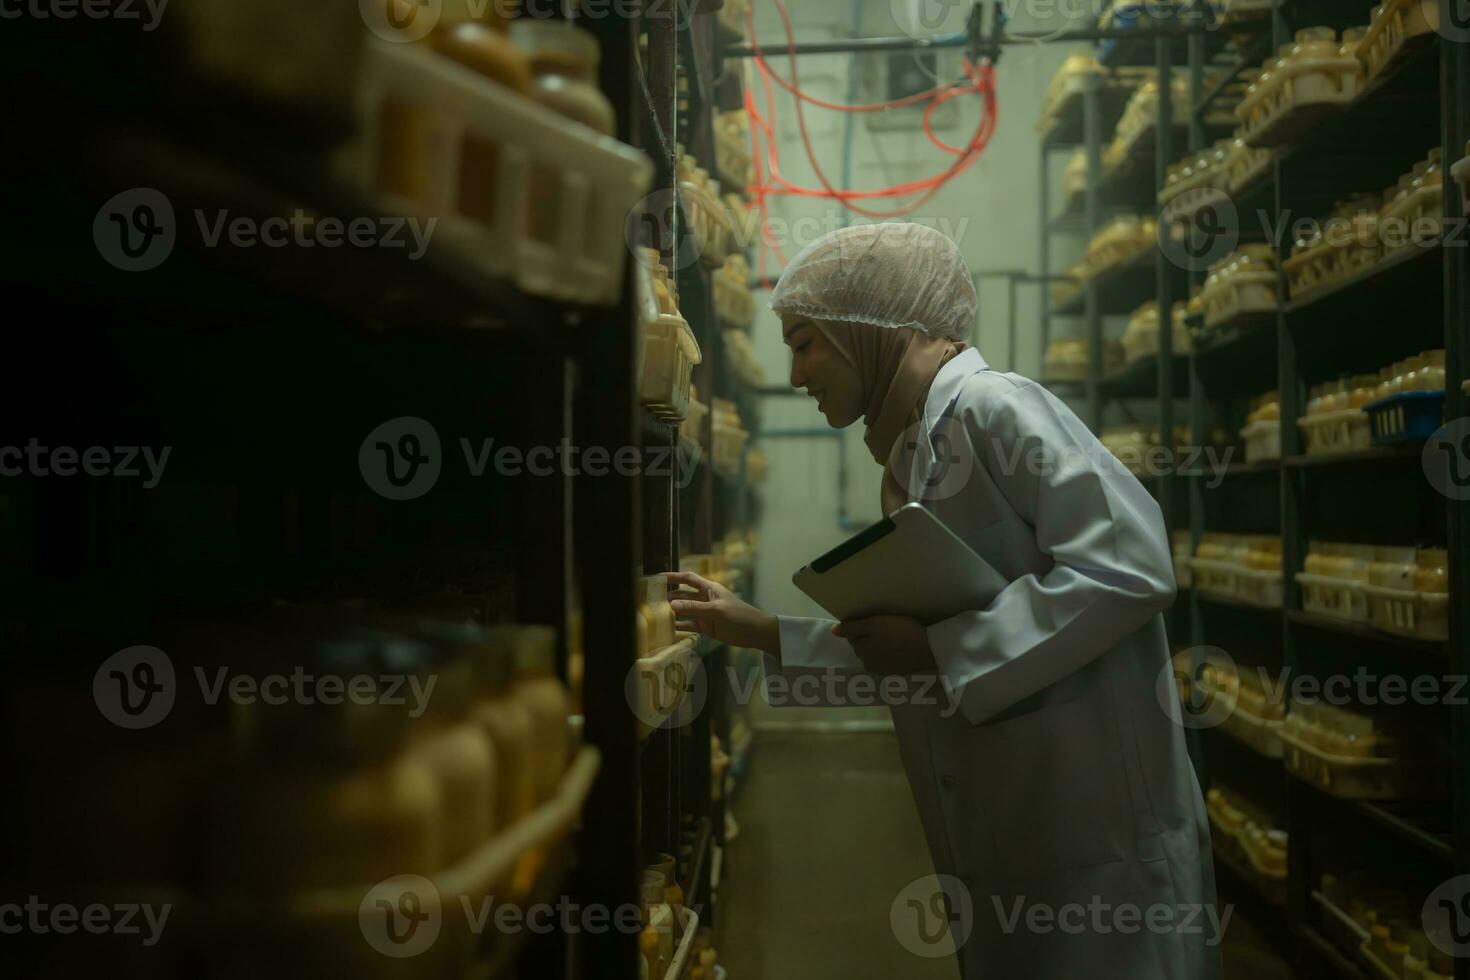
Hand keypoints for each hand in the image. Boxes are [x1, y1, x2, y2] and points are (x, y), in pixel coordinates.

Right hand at [665, 571, 779, 653]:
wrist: (755, 632)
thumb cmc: (738, 615)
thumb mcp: (716, 610)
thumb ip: (694, 608)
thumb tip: (672, 606)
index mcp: (709, 588)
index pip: (688, 579)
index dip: (674, 576)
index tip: (658, 577)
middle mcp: (704, 599)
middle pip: (683, 595)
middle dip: (669, 596)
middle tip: (651, 600)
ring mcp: (704, 613)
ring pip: (685, 611)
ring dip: (673, 612)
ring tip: (656, 615)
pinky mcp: (706, 627)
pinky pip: (689, 625)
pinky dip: (680, 626)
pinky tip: (668, 628)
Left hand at [832, 616, 936, 674]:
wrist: (927, 648)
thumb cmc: (899, 632)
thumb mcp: (874, 624)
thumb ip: (852, 628)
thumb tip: (833, 631)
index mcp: (861, 651)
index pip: (853, 637)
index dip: (863, 627)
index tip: (875, 622)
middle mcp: (868, 664)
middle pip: (863, 646)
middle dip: (870, 637)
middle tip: (886, 627)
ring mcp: (882, 670)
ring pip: (875, 653)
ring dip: (880, 646)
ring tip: (894, 636)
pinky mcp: (896, 672)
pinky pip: (887, 660)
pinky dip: (890, 653)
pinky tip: (900, 646)